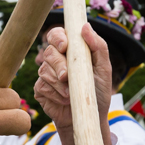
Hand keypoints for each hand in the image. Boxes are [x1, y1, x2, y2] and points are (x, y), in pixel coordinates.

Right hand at [34, 24, 112, 144]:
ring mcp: (46, 75)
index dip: (57, 37)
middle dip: (59, 65)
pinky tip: (65, 100)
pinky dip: (56, 94)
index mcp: (70, 51)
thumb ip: (98, 46)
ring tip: (72, 94)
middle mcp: (55, 60)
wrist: (91, 118)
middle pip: (48, 52)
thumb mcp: (104, 69)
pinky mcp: (40, 90)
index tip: (64, 46)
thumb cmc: (98, 92)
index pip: (56, 35)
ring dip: (59, 84)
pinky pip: (42, 86)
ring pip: (44, 70)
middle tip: (67, 77)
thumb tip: (85, 26)